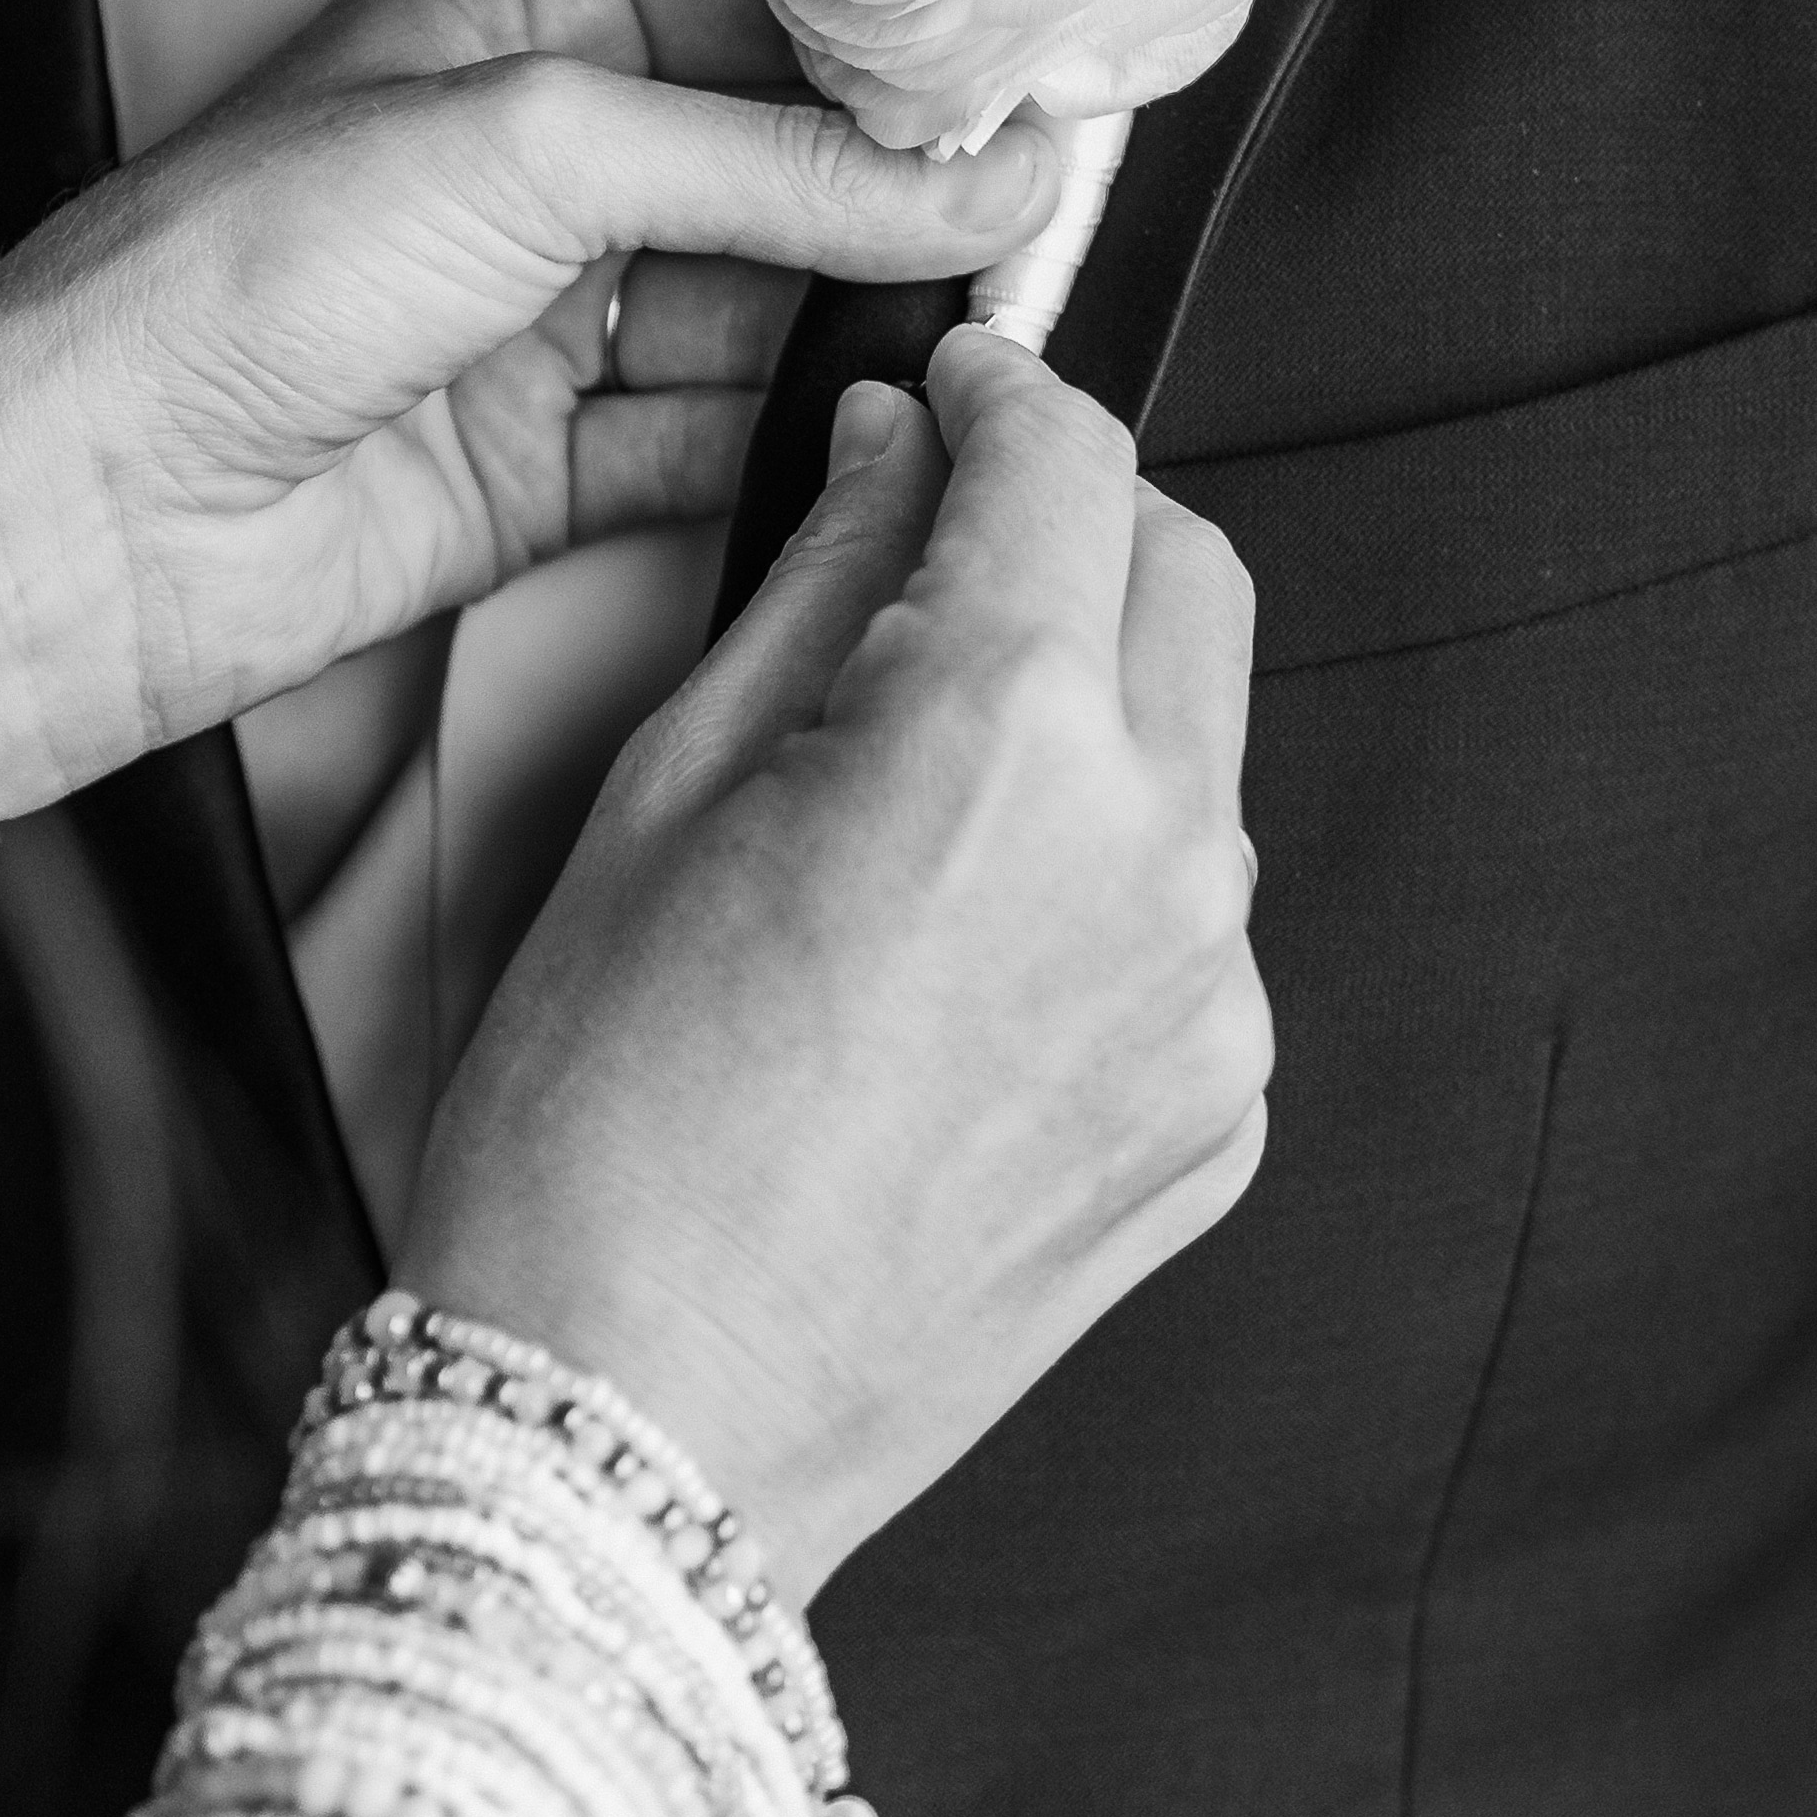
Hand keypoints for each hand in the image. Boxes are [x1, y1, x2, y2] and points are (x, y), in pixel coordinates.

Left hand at [0, 0, 1056, 821]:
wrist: (88, 515)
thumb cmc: (222, 281)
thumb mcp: (540, 148)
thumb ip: (777, 162)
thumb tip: (965, 174)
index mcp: (517, 11)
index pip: (760, 10)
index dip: (892, 60)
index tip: (1029, 100)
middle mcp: (534, 155)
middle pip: (776, 165)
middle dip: (892, 201)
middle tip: (1034, 225)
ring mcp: (543, 316)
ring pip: (763, 307)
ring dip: (858, 325)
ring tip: (980, 332)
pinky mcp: (546, 466)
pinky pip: (715, 441)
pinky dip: (795, 441)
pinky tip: (879, 431)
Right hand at [402, 327, 1271, 1606]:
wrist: (629, 1430)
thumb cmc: (599, 1130)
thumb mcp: (667, 791)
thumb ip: (824, 586)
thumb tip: (898, 450)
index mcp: (1011, 741)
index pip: (1073, 460)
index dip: (1005, 390)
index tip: (958, 385)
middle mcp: (1159, 860)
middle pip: (1188, 578)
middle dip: (1081, 526)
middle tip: (949, 548)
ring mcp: (1211, 1007)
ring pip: (1196, 758)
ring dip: (1092, 714)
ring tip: (915, 789)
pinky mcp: (1217, 1122)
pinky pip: (1187, 931)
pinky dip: (1098, 888)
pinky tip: (950, 954)